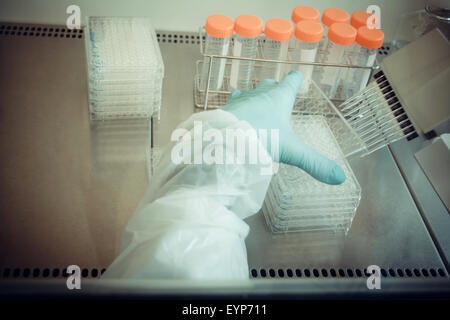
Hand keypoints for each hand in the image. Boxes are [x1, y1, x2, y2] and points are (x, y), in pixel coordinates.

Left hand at [222, 71, 345, 184]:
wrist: (222, 137)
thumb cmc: (259, 137)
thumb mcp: (291, 152)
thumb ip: (314, 164)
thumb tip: (340, 178)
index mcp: (279, 98)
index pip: (291, 81)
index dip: (295, 80)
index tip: (296, 77)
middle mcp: (259, 94)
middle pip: (269, 84)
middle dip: (273, 87)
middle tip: (276, 91)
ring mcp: (240, 100)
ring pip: (248, 92)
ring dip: (252, 97)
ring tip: (253, 103)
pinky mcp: (224, 109)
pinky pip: (231, 105)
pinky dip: (235, 109)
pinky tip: (234, 116)